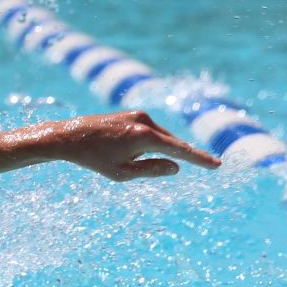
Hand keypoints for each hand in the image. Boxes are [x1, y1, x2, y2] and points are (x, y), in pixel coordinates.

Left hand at [44, 111, 219, 181]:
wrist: (68, 136)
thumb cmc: (94, 158)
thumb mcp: (123, 173)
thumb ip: (152, 170)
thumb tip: (176, 166)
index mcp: (144, 137)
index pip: (180, 150)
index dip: (200, 159)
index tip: (218, 164)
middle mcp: (145, 121)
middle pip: (174, 143)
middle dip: (188, 154)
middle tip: (211, 164)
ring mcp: (139, 115)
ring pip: (162, 137)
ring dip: (162, 150)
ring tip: (137, 160)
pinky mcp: (132, 113)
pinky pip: (152, 131)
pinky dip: (154, 142)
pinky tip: (138, 151)